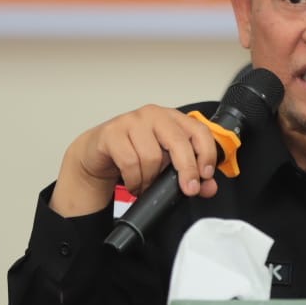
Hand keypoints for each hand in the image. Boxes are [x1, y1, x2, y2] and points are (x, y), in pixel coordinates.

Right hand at [50, 105, 220, 217]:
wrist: (96, 153)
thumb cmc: (133, 153)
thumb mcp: (165, 165)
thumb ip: (189, 174)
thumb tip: (209, 188)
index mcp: (172, 119)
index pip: (198, 130)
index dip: (207, 153)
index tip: (206, 174)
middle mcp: (154, 115)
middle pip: (178, 141)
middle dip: (186, 169)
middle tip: (188, 189)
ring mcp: (131, 121)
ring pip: (152, 156)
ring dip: (151, 179)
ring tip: (147, 185)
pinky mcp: (112, 133)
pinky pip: (130, 162)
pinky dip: (134, 180)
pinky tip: (134, 183)